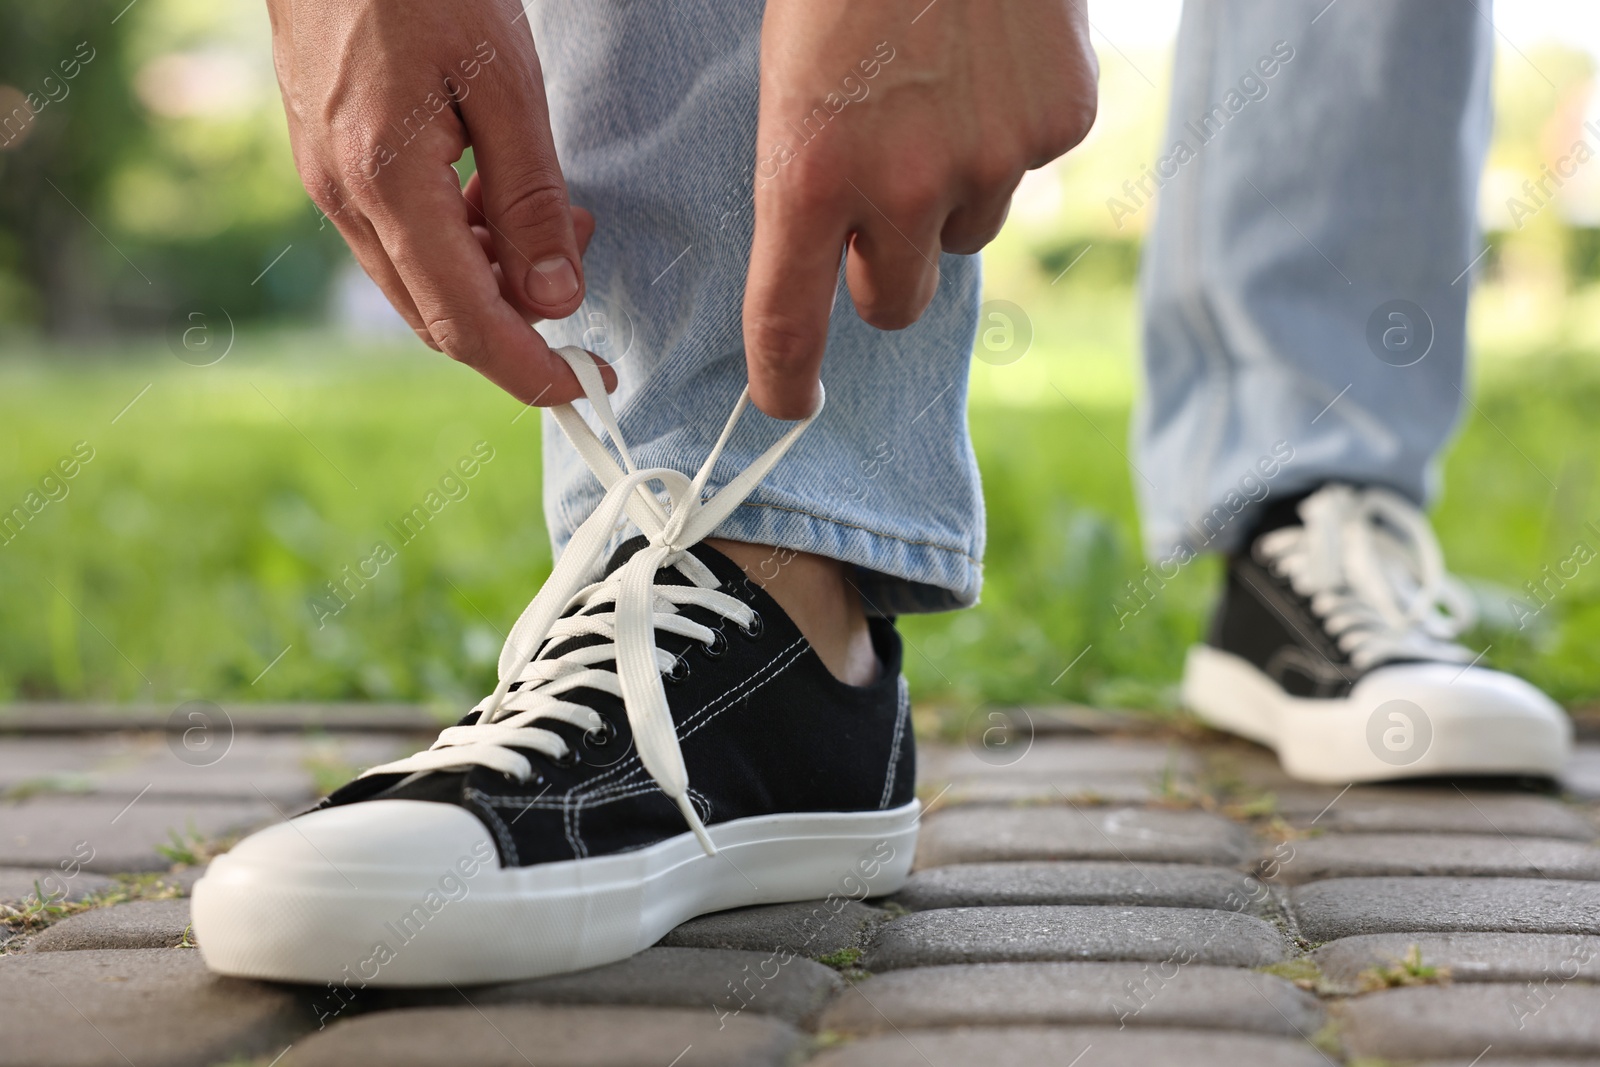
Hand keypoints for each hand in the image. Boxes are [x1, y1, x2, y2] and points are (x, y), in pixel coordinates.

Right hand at [265, 0, 612, 403]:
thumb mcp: (503, 84)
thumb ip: (531, 200)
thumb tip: (555, 298)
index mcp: (386, 185)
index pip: (465, 323)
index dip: (529, 370)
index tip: (585, 388)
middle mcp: (345, 201)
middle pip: (440, 316)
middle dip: (520, 320)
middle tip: (581, 269)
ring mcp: (329, 185)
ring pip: (423, 281)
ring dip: (494, 276)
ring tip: (558, 219)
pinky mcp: (332, 166)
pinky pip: (404, 239)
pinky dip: (462, 242)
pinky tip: (501, 197)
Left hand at [746, 0, 1097, 417]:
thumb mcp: (788, 76)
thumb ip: (811, 177)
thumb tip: (839, 254)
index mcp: (806, 171)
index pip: (787, 319)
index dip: (784, 378)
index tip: (787, 405)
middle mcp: (901, 187)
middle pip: (893, 304)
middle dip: (879, 272)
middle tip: (874, 204)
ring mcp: (991, 161)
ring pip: (965, 234)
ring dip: (946, 195)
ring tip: (934, 98)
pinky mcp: (1059, 127)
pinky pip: (1029, 169)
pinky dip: (1008, 136)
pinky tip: (990, 68)